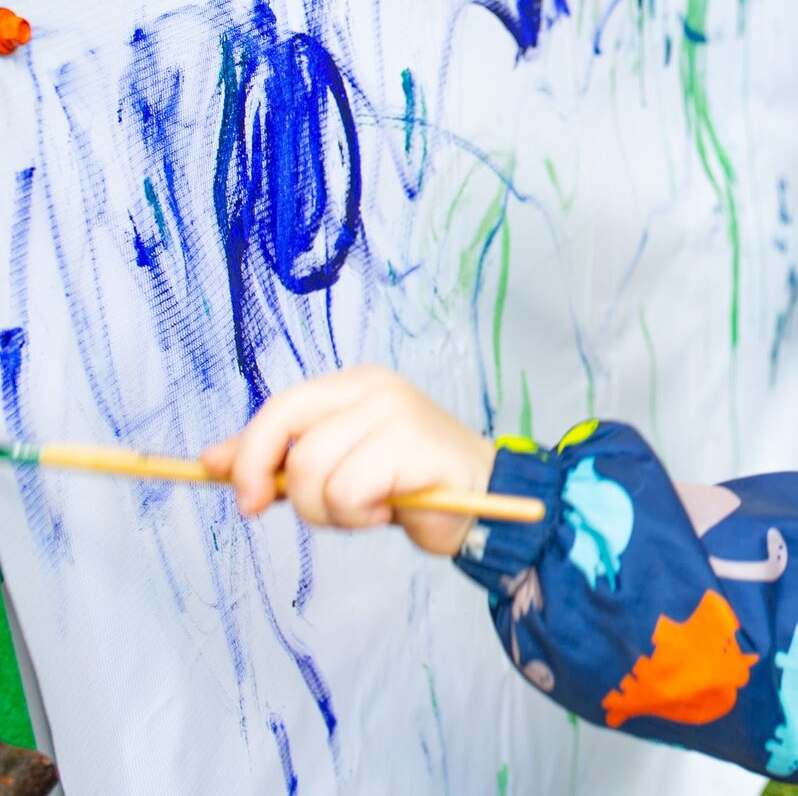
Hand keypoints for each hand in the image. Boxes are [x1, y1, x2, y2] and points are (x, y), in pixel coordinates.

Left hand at [202, 366, 497, 555]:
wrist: (486, 501)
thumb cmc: (409, 486)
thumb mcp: (336, 468)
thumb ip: (280, 460)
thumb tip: (208, 460)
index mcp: (353, 385)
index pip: (280, 408)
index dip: (249, 453)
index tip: (245, 499)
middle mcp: (373, 389)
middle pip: (285, 427)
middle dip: (268, 480)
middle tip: (279, 511)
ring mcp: (394, 412)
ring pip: (312, 468)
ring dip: (325, 511)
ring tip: (360, 512)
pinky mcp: (411, 444)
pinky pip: (347, 490)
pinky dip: (355, 516)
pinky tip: (383, 512)